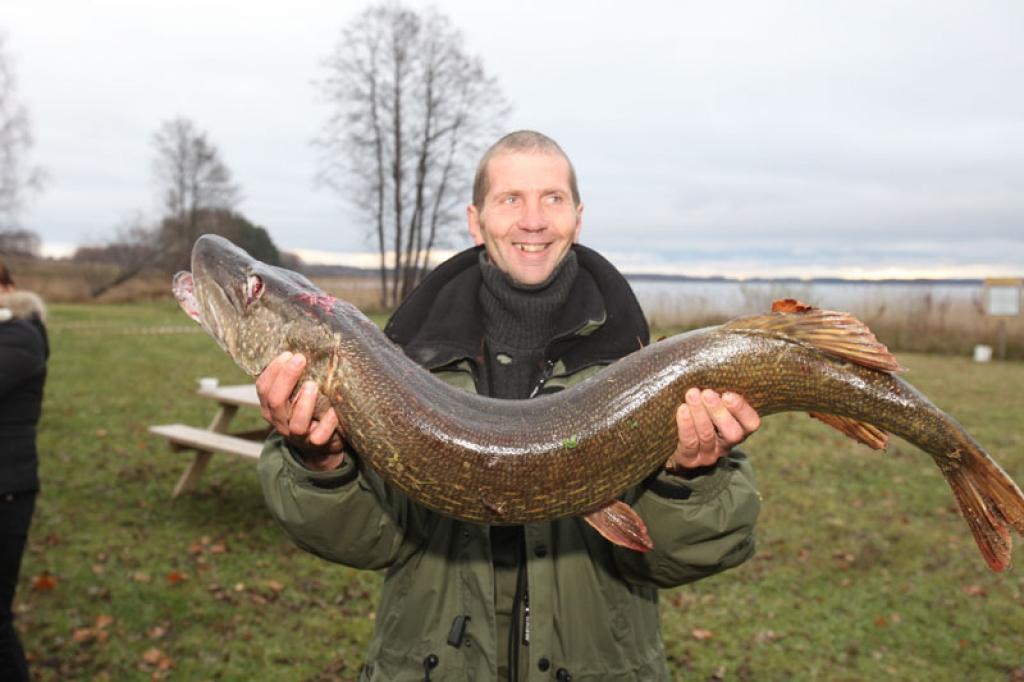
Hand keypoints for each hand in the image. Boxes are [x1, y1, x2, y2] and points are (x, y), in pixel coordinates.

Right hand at [256, 351, 344, 469]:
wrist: (320, 446)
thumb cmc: (308, 410)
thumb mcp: (294, 394)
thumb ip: (292, 377)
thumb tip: (300, 343)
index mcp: (270, 407)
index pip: (263, 387)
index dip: (273, 370)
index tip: (287, 353)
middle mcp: (280, 421)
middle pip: (276, 401)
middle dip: (287, 378)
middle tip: (300, 358)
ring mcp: (297, 435)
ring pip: (295, 423)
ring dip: (304, 402)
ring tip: (313, 385)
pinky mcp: (316, 444)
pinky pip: (320, 436)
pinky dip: (328, 422)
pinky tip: (334, 409)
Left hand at [666, 388, 759, 472]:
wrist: (674, 445)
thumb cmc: (696, 413)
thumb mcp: (710, 404)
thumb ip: (716, 390)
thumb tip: (711, 360)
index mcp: (738, 428)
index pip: (751, 423)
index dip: (742, 409)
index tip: (728, 394)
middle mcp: (727, 444)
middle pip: (732, 433)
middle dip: (719, 412)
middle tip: (707, 394)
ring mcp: (708, 454)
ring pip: (707, 436)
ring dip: (700, 414)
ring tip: (692, 395)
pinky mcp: (689, 459)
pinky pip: (689, 443)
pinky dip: (686, 425)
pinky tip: (682, 409)